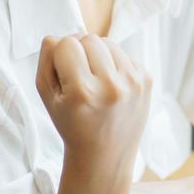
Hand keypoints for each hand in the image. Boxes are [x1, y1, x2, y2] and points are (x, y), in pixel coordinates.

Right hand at [36, 33, 152, 179]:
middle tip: (80, 76)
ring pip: (109, 42)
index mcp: (82, 92)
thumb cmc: (72, 125)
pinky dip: (116, 65)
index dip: (61, 56)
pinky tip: (112, 87)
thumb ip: (46, 62)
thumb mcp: (47, 98)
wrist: (105, 156)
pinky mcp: (147, 81)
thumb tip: (56, 37)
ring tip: (96, 81)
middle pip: (90, 38)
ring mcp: (133, 83)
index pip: (67, 44)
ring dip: (99, 55)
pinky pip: (125, 54)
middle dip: (81, 52)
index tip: (64, 75)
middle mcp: (111, 86)